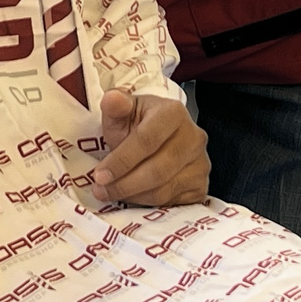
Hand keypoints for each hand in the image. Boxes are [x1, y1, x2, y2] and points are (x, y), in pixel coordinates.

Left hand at [91, 89, 208, 207]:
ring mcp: (201, 163)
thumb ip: (115, 105)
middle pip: (157, 170)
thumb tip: (112, 99)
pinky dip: (148, 203)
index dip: (121, 160)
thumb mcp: (123, 111)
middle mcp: (193, 137)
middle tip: (101, 190)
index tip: (99, 175)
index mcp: (173, 113)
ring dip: (133, 196)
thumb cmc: (138, 124)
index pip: (147, 140)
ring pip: (164, 189)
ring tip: (111, 193)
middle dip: (124, 184)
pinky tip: (133, 197)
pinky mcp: (201, 185)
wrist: (161, 136)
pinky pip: (172, 202)